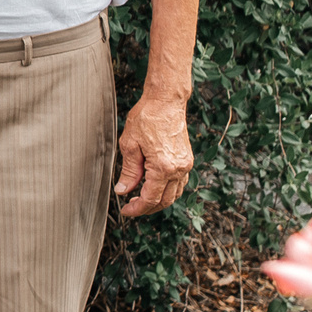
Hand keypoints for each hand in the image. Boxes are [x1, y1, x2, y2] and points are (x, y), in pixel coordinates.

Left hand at [114, 91, 191, 219]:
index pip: (150, 199)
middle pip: (164, 201)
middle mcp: (178, 169)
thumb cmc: (147, 118)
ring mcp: (185, 165)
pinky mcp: (187, 159)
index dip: (137, 209)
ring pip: (174, 194)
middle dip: (147, 208)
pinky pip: (180, 183)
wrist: (166, 101)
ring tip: (141, 199)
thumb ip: (128, 171)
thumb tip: (123, 190)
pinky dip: (168, 190)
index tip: (126, 210)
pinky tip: (155, 187)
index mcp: (163, 167)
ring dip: (158, 200)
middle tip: (131, 207)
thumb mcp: (130, 145)